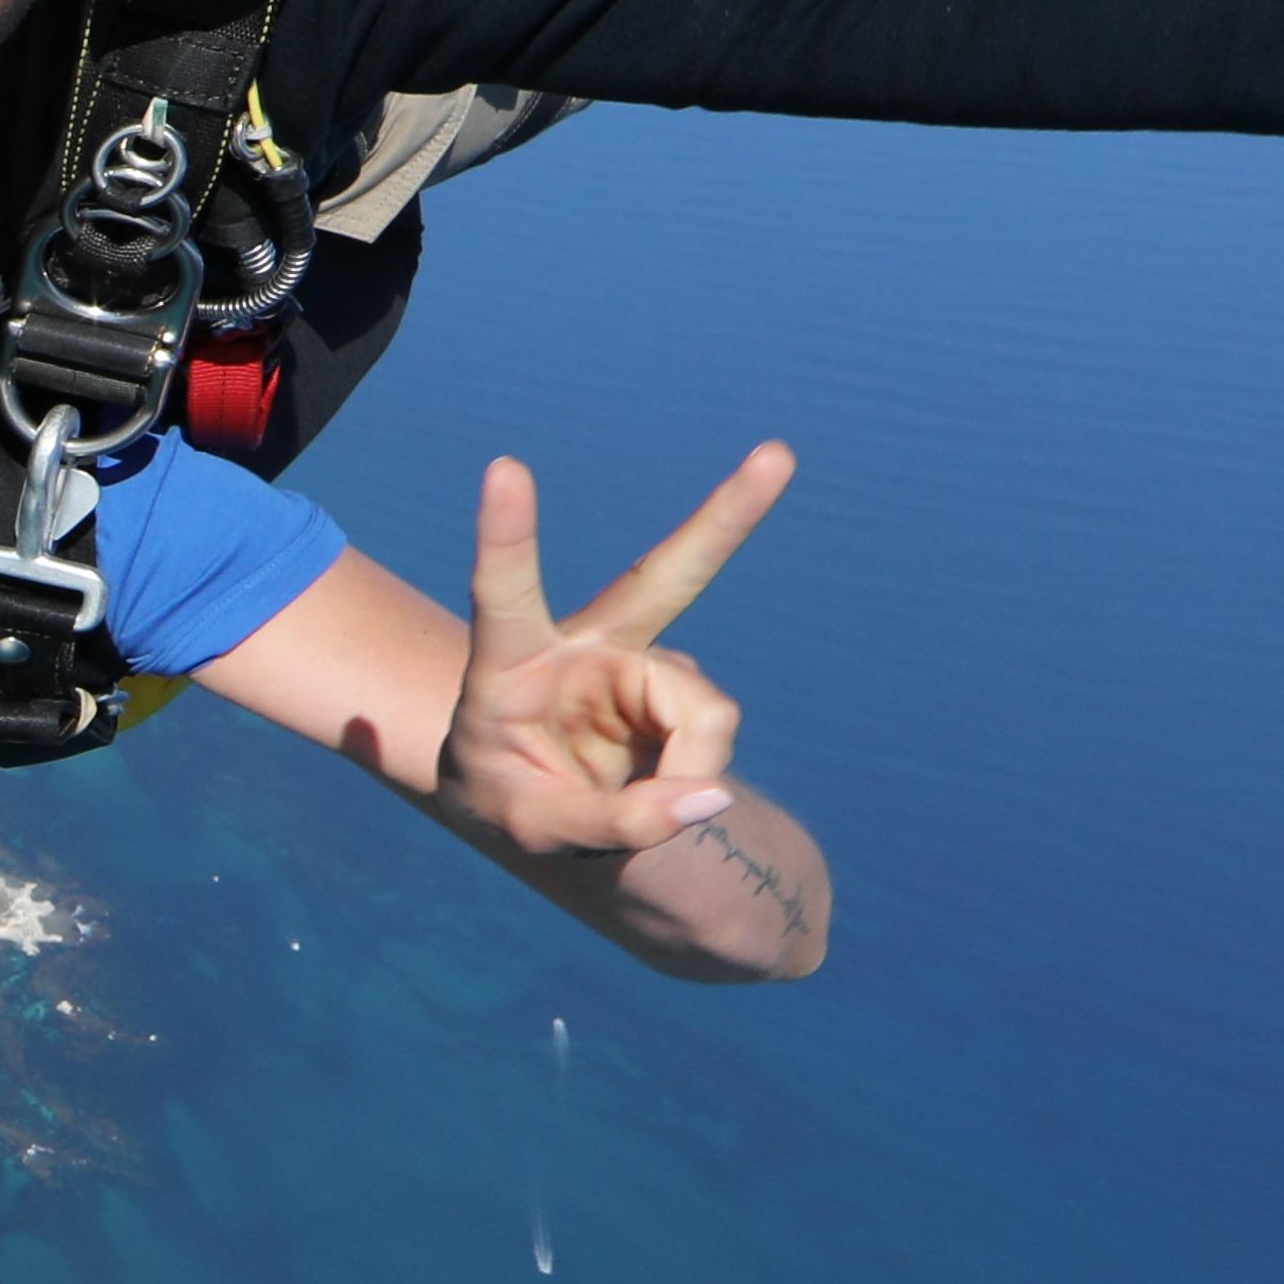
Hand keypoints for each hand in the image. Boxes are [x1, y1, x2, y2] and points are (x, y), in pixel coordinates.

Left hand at [428, 443, 792, 861]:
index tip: (504, 466)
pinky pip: (712, 740)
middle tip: (779, 456)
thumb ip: (614, 821)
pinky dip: (695, 778)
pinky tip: (658, 784)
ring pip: (704, 713)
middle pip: (666, 578)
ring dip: (689, 768)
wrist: (533, 804)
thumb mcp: (532, 828)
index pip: (505, 593)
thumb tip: (713, 796)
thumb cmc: (507, 797)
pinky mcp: (677, 691)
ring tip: (640, 805)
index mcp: (512, 661)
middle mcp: (586, 647)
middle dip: (727, 516)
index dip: (506, 535)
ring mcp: (640, 665)